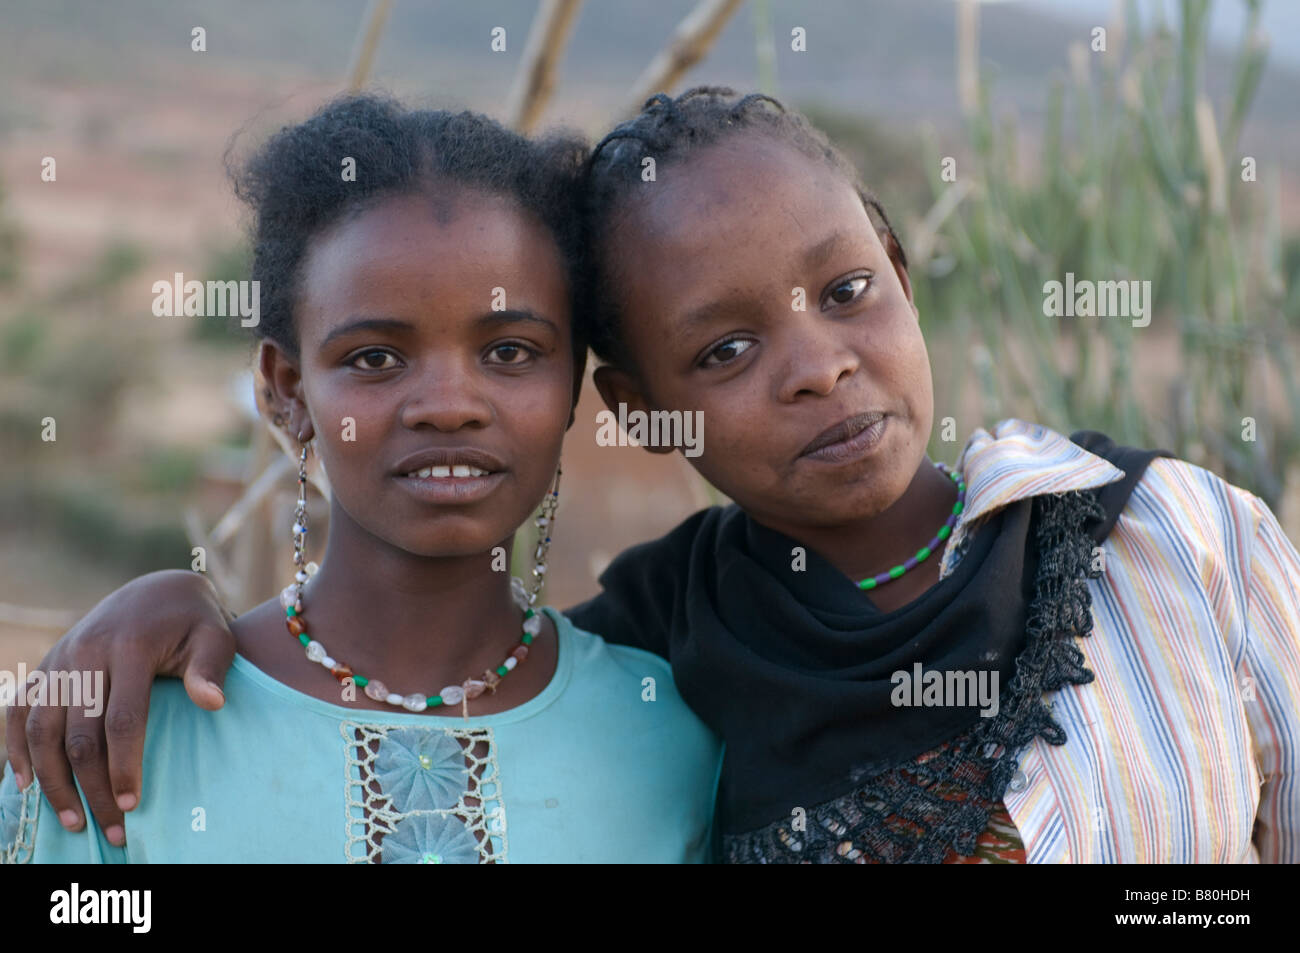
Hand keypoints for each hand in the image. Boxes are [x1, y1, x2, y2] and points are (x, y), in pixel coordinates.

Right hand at [4, 570, 234, 845]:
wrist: (158, 590)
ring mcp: (60, 659)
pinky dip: (15, 747)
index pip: (121, 718)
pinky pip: (18, 709)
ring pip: (41, 728)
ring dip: (52, 779)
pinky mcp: (47, 666)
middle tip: (112, 828)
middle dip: (92, 786)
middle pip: (79, 733)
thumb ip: (212, 669)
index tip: (132, 804)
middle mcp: (86, 652)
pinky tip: (26, 784)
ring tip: (73, 819)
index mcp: (130, 647)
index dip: (123, 765)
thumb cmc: (193, 622)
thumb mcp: (215, 637)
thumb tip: (212, 704)